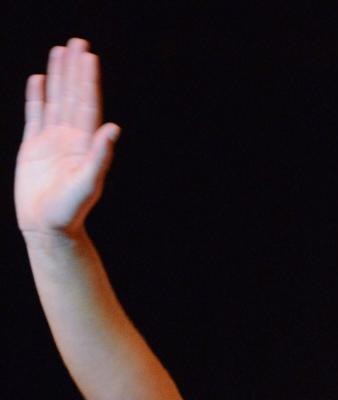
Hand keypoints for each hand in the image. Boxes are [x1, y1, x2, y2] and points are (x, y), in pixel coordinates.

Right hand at [15, 38, 119, 237]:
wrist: (47, 229)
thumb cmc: (69, 212)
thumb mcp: (87, 183)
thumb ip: (100, 156)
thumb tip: (113, 128)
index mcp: (84, 145)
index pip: (87, 105)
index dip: (89, 81)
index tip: (90, 57)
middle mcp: (70, 140)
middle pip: (72, 96)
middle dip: (75, 70)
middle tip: (78, 42)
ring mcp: (51, 142)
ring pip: (55, 100)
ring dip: (58, 76)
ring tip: (59, 51)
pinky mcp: (32, 148)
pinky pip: (34, 115)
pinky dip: (36, 96)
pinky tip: (38, 78)